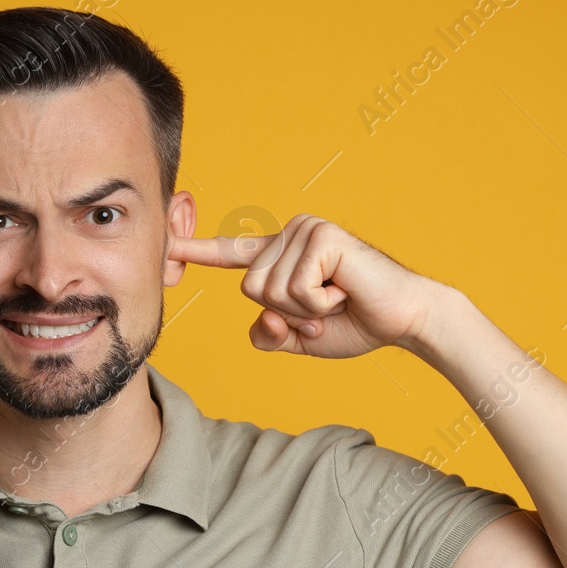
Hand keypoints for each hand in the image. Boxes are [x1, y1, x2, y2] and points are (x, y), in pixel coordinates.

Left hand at [168, 214, 439, 358]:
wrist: (403, 320)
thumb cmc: (353, 324)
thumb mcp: (297, 336)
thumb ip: (268, 333)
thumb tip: (264, 319)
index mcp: (279, 255)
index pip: (230, 254)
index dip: (195, 251)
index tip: (164, 245)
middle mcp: (289, 235)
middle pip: (249, 289)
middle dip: (287, 314)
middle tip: (326, 307)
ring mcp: (305, 231)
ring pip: (269, 291)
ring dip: (305, 310)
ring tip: (338, 298)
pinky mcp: (321, 237)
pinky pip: (295, 288)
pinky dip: (320, 303)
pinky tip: (346, 291)